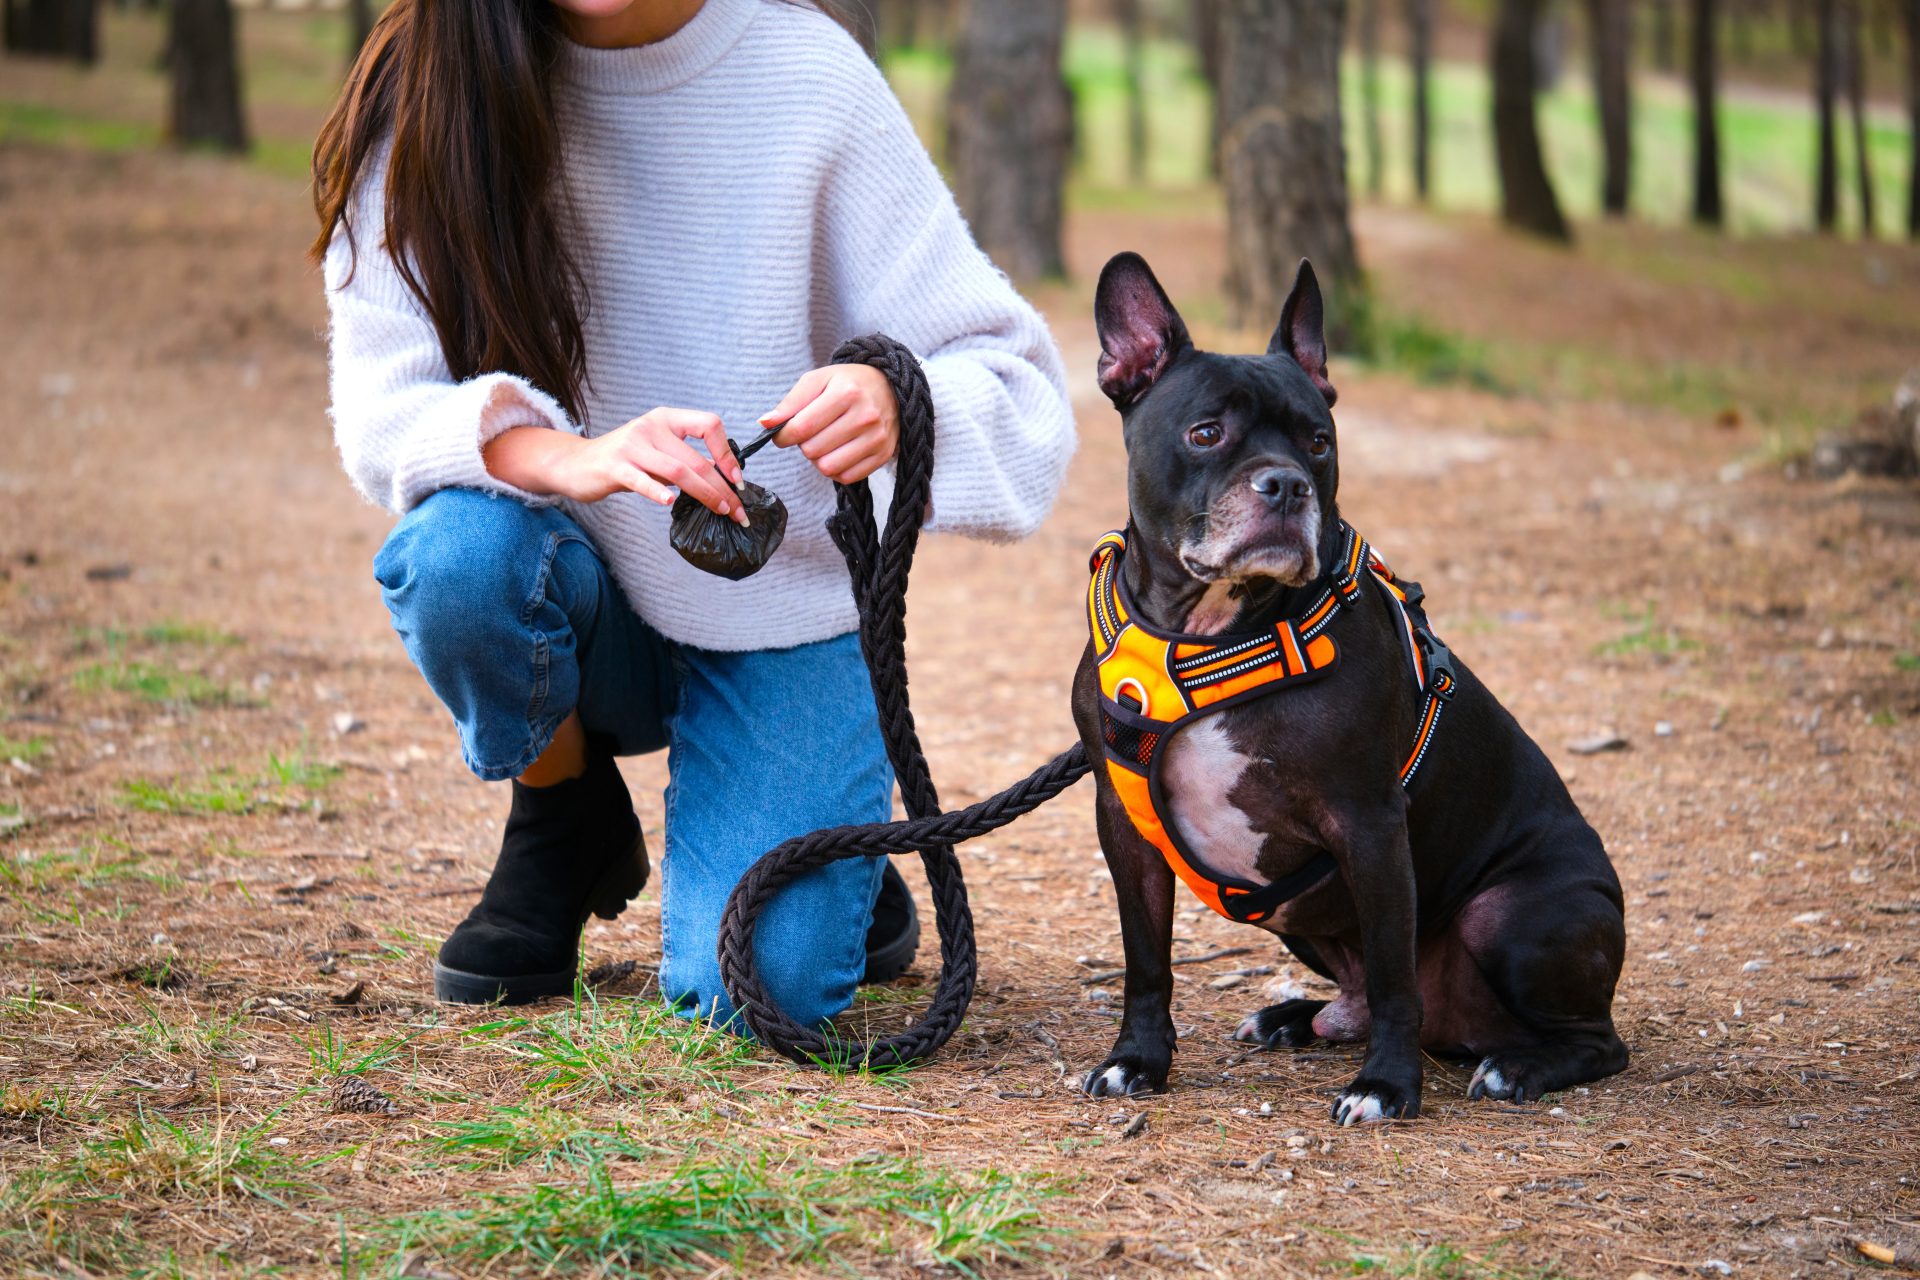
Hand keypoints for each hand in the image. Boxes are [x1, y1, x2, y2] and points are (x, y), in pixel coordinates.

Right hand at [484, 408, 747, 523]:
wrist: (577, 463)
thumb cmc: (625, 459)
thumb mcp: (659, 451)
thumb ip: (687, 459)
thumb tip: (726, 474)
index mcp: (667, 419)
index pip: (709, 423)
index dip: (727, 451)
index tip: (738, 479)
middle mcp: (651, 427)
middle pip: (696, 458)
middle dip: (722, 487)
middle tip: (738, 510)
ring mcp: (632, 446)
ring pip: (678, 471)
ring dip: (704, 493)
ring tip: (720, 510)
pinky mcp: (614, 467)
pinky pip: (641, 480)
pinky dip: (658, 492)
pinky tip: (670, 503)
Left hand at [760, 364, 899, 484]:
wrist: (891, 388)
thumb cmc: (848, 384)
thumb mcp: (818, 380)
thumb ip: (790, 402)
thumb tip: (765, 424)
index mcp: (846, 392)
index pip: (801, 428)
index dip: (783, 436)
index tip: (783, 433)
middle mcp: (865, 416)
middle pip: (812, 450)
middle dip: (804, 444)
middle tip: (812, 432)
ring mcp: (877, 438)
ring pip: (827, 467)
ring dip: (818, 458)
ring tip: (825, 442)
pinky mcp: (883, 455)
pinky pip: (845, 477)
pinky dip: (836, 468)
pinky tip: (839, 451)